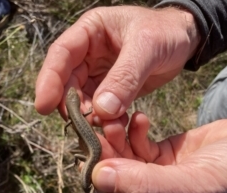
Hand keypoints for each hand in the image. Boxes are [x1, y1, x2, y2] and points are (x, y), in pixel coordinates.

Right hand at [35, 6, 199, 120]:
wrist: (182, 42)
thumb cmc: (165, 33)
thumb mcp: (146, 48)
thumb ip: (124, 77)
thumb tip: (102, 110)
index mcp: (90, 32)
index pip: (61, 55)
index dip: (49, 80)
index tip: (44, 106)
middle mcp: (88, 54)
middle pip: (68, 82)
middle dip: (72, 105)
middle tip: (82, 124)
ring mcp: (98, 73)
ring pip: (83, 98)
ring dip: (89, 116)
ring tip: (106, 125)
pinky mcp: (110, 89)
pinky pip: (100, 107)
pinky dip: (104, 119)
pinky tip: (116, 123)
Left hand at [94, 114, 226, 192]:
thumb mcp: (195, 186)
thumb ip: (148, 187)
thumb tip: (100, 179)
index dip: (108, 187)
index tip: (91, 162)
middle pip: (123, 180)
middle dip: (110, 155)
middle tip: (98, 131)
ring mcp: (158, 175)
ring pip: (127, 158)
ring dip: (119, 139)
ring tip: (115, 120)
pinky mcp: (161, 154)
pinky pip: (140, 143)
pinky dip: (136, 130)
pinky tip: (140, 118)